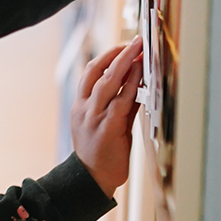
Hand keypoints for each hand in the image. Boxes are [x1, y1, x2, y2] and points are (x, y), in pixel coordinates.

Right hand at [71, 38, 142, 194]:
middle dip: (117, 53)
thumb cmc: (100, 152)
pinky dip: (131, 85)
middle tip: (134, 41)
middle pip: (97, 71)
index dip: (107, 56)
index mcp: (80, 105)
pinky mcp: (107, 127)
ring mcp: (94, 117)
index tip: (124, 46)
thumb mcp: (105, 124)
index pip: (91, 72)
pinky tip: (140, 75)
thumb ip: (119, 105)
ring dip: (125, 63)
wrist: (92, 178)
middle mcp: (84, 107)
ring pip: (107, 82)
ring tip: (139, 50)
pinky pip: (120, 101)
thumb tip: (137, 85)